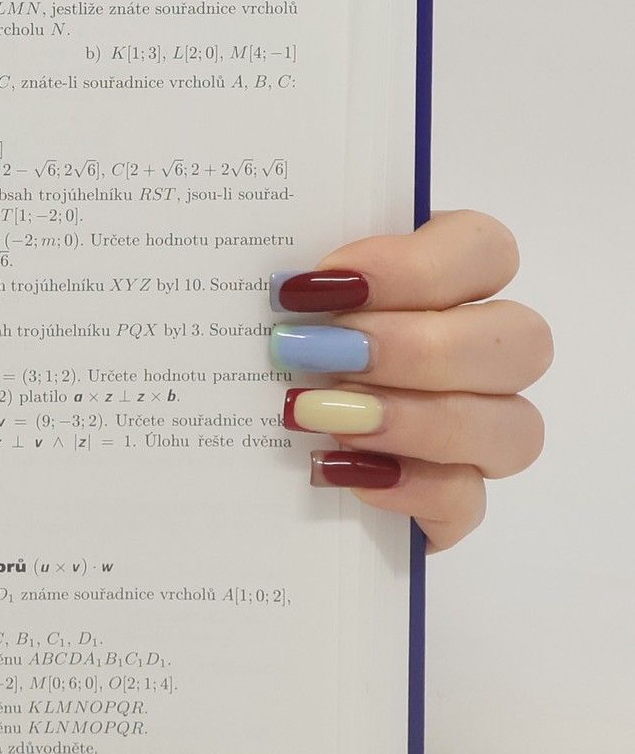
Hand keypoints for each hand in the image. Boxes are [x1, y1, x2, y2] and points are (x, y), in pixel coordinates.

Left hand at [269, 210, 550, 551]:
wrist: (231, 442)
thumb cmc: (256, 342)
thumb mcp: (265, 294)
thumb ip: (287, 271)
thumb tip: (279, 276)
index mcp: (442, 279)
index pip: (485, 250)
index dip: (418, 266)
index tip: (326, 285)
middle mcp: (480, 355)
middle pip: (523, 341)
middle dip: (419, 348)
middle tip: (324, 356)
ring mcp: (477, 434)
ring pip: (515, 429)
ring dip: (418, 420)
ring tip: (320, 416)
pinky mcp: (449, 501)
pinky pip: (467, 504)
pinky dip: (409, 489)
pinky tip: (338, 472)